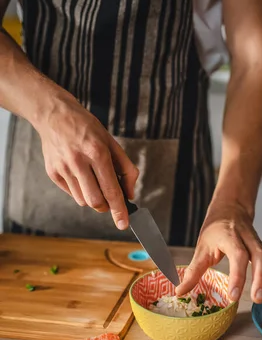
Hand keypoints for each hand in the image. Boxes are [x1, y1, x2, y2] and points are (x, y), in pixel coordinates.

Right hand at [36, 92, 138, 229]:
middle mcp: (78, 162)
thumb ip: (126, 169)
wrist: (54, 114)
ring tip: (91, 177)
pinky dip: (80, 190)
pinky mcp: (53, 173)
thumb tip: (129, 195)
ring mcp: (63, 168)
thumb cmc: (87, 129)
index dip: (119, 210)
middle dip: (105, 206)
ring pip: (83, 201)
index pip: (111, 190)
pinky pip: (71, 193)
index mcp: (97, 152)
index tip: (123, 224)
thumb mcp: (111, 143)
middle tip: (109, 200)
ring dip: (92, 197)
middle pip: (95, 201)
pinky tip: (79, 173)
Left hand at [176, 201, 261, 302]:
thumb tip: (180, 292)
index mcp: (229, 236)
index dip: (238, 276)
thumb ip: (193, 271)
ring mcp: (258, 243)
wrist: (230, 210)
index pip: (238, 255)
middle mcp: (247, 238)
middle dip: (261, 279)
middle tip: (257, 299)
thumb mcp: (201, 248)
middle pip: (260, 257)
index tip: (234, 296)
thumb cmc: (215, 231)